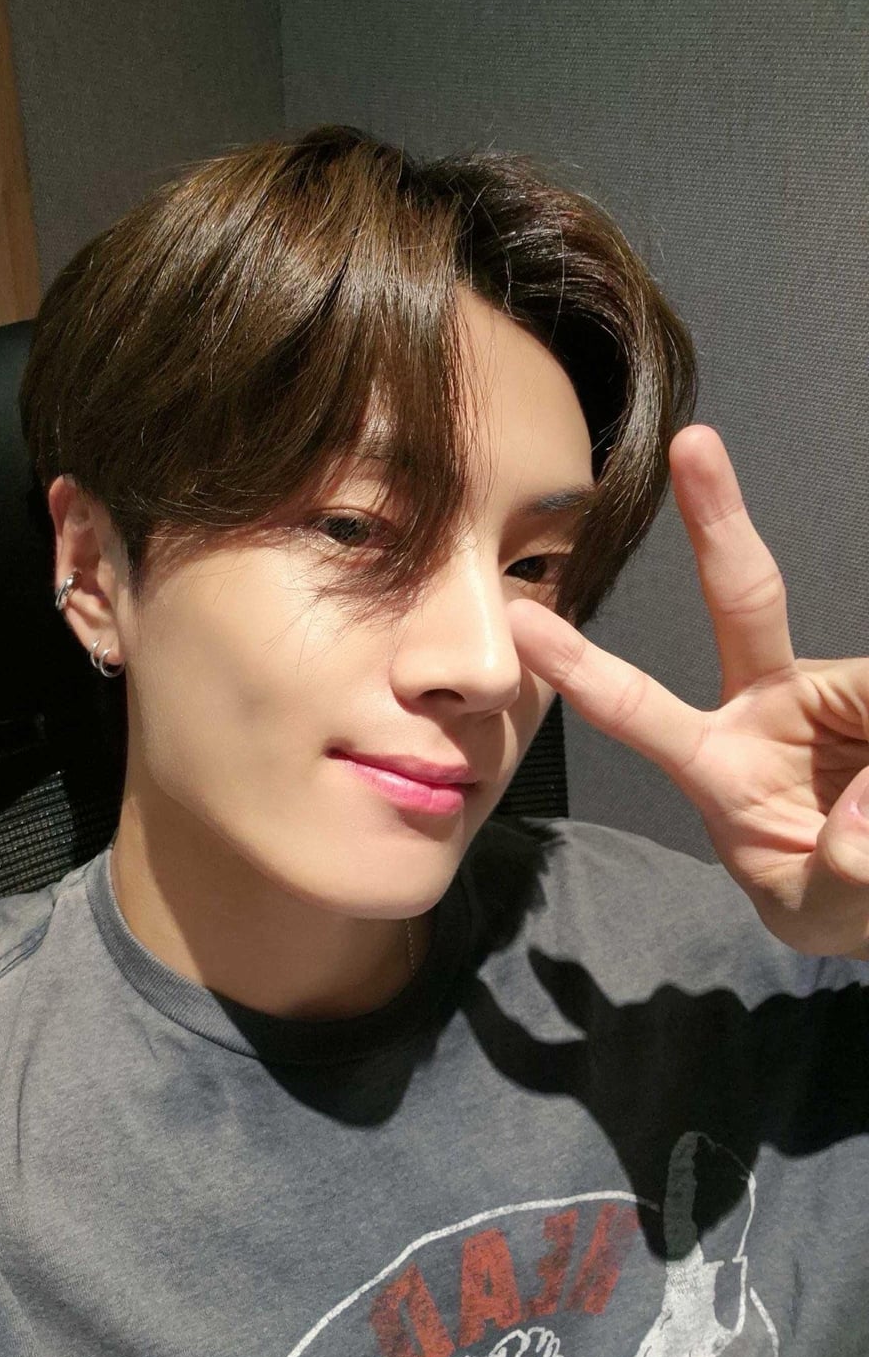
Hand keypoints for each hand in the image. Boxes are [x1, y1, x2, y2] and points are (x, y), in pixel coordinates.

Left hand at [507, 424, 868, 958]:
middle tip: (693, 443)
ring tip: (862, 804)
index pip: (638, 709)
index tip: (522, 622)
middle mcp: (766, 708)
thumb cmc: (837, 901)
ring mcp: (827, 691)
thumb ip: (839, 876)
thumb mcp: (823, 913)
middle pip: (742, 600)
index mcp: (716, 763)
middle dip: (716, 520)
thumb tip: (864, 806)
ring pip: (865, 683)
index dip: (584, 667)